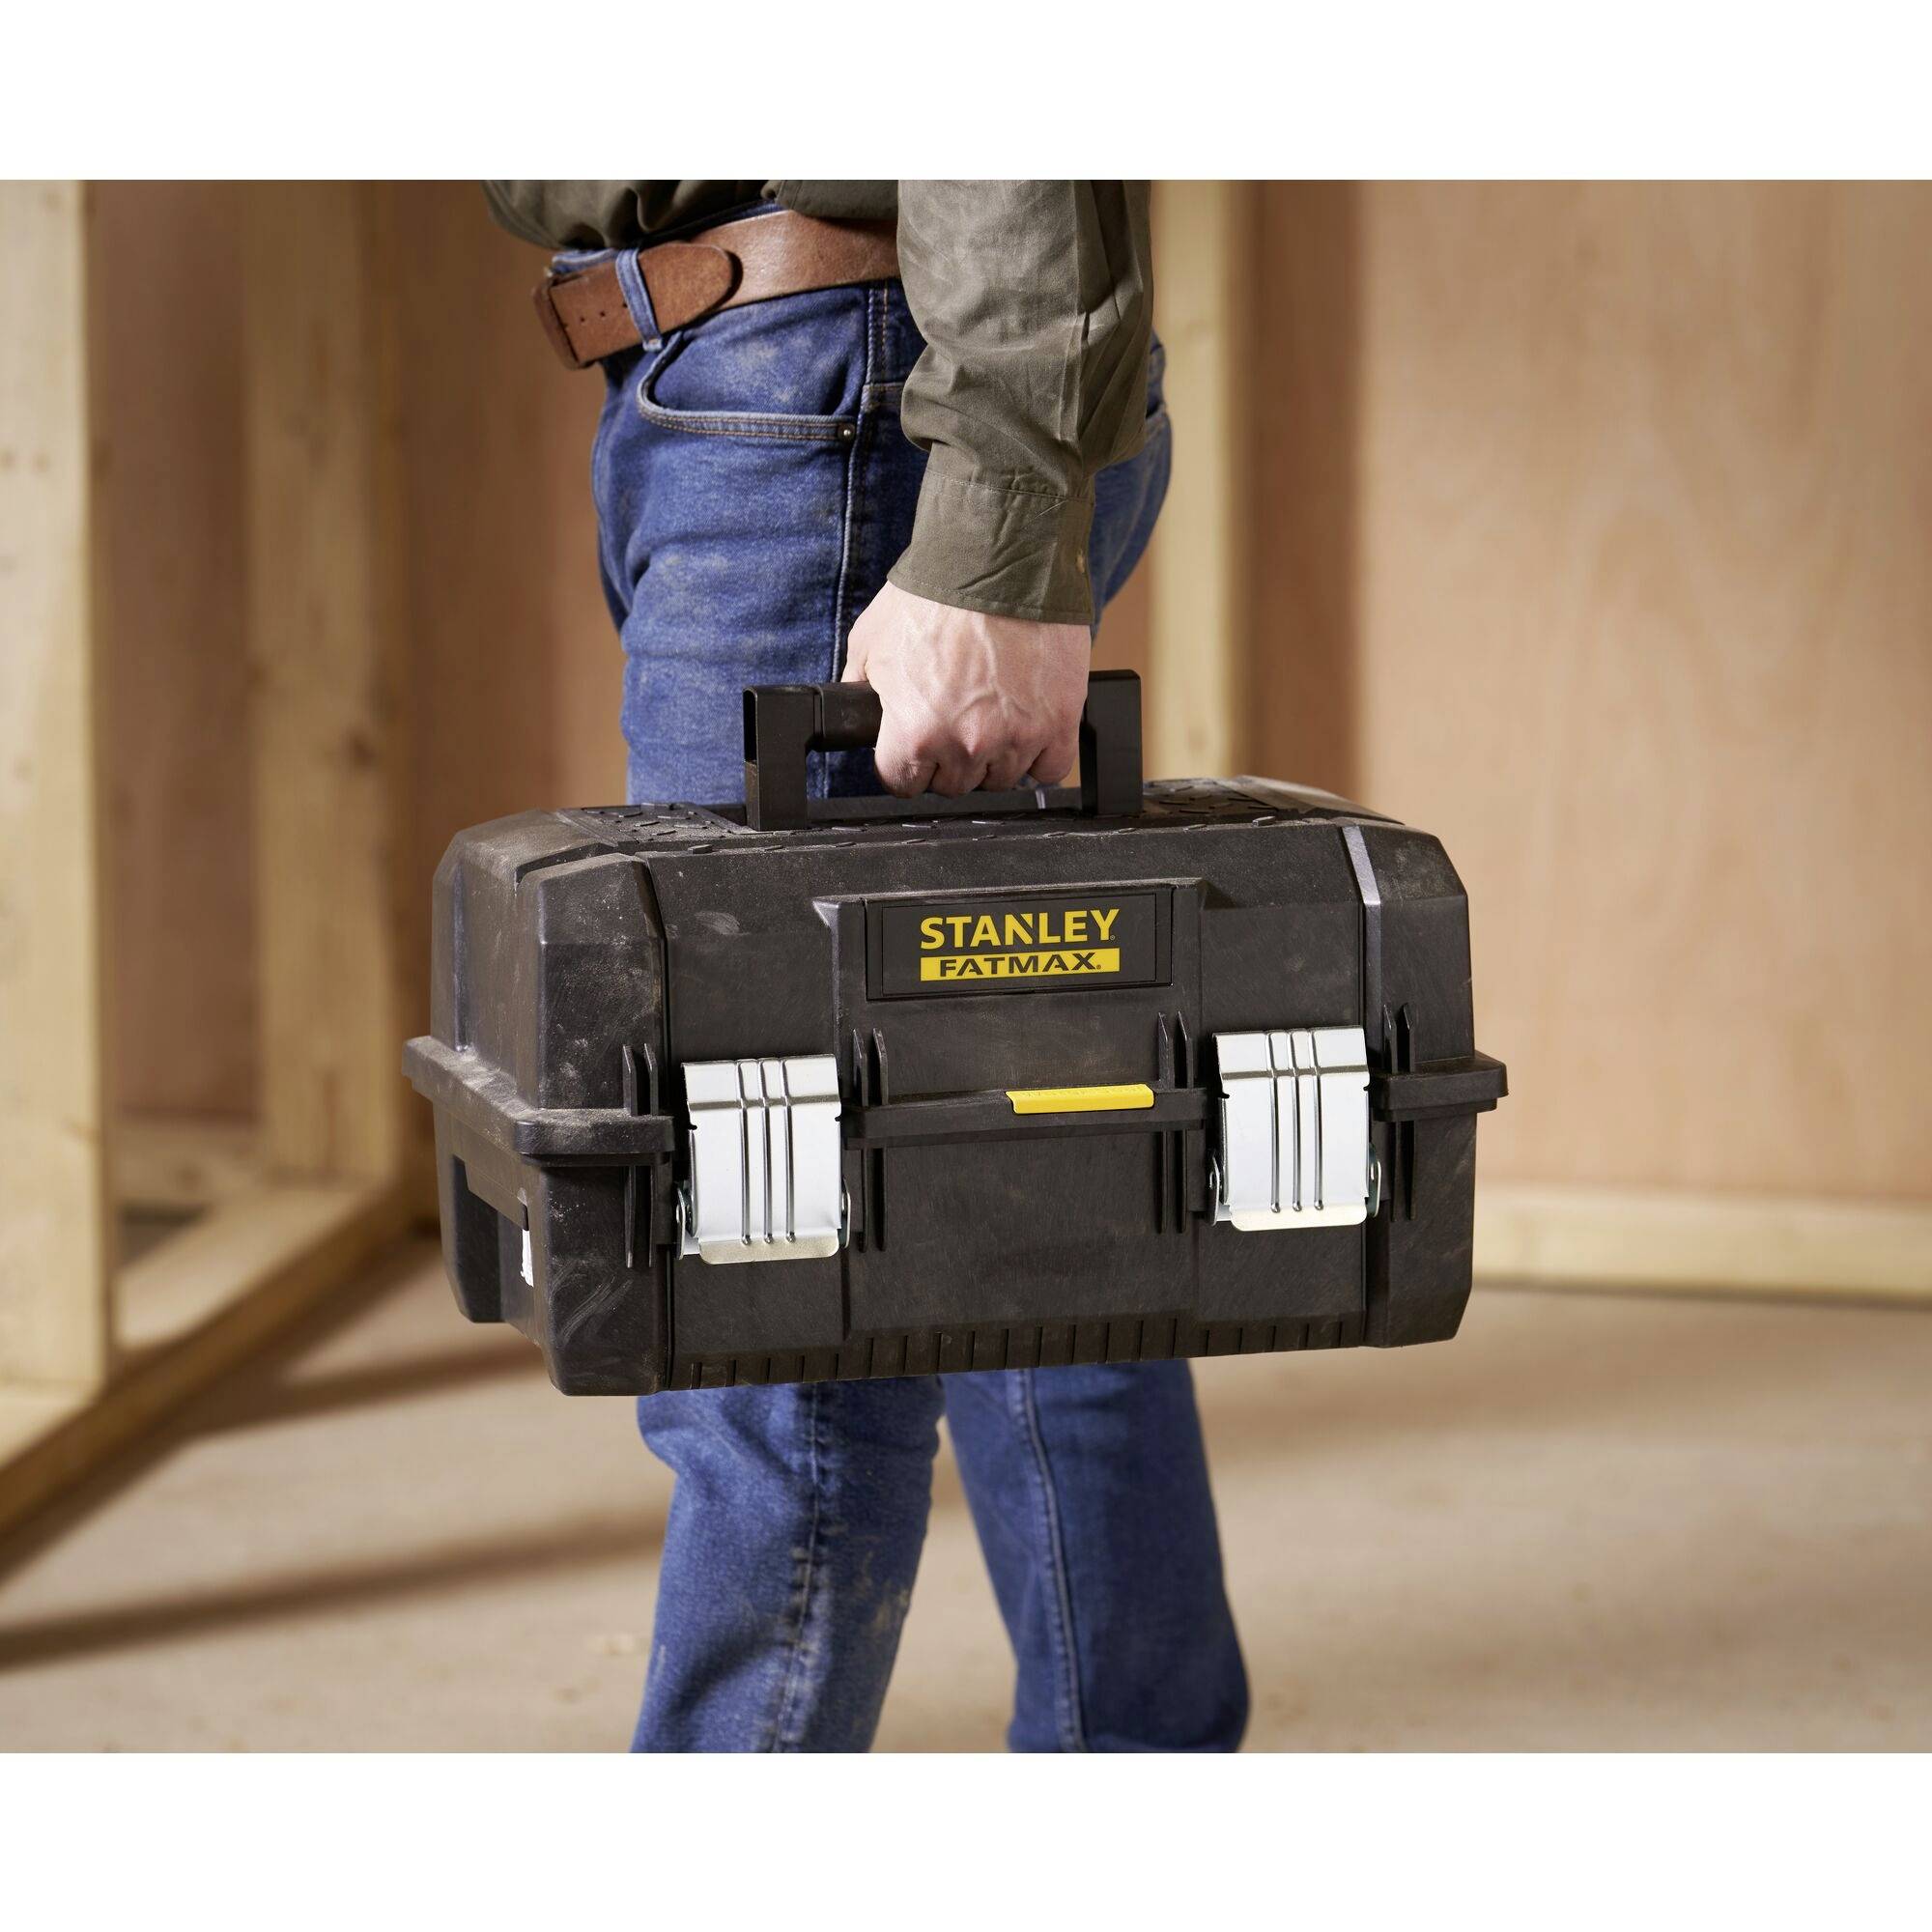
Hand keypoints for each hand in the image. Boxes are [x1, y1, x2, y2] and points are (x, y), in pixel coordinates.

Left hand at [842, 583, 1089, 797]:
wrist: (1000, 563)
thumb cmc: (936, 596)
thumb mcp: (871, 640)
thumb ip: (861, 688)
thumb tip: (856, 711)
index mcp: (915, 732)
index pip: (902, 782)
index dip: (903, 762)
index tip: (911, 745)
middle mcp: (965, 745)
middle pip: (953, 785)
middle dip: (948, 758)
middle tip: (953, 719)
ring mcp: (1017, 738)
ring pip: (1001, 780)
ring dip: (994, 756)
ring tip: (991, 715)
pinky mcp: (1059, 723)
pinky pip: (1050, 769)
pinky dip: (1040, 756)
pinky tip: (1027, 730)